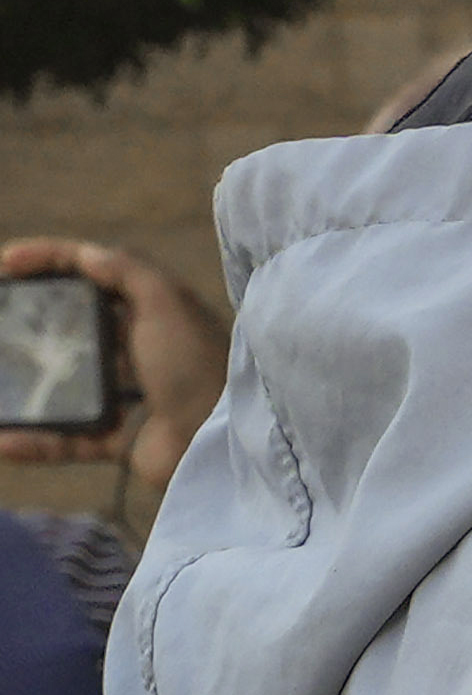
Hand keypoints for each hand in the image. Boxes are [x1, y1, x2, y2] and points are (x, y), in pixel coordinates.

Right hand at [0, 237, 229, 534]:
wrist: (226, 439)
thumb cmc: (197, 364)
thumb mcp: (168, 302)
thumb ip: (129, 270)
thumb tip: (86, 253)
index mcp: (153, 312)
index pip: (94, 274)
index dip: (49, 261)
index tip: (4, 264)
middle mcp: (141, 351)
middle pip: (74, 329)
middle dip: (30, 324)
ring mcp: (130, 397)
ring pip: (65, 387)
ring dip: (24, 387)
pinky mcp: (125, 440)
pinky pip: (70, 440)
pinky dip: (35, 442)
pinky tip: (1, 441)